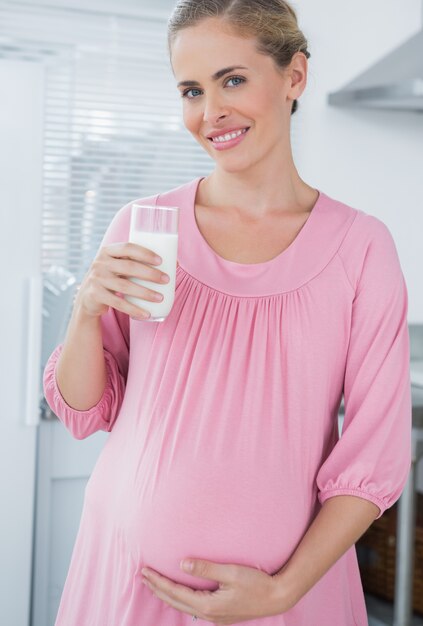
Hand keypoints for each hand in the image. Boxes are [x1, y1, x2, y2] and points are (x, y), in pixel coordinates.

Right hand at [75, 242, 169, 320]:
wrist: (88, 297)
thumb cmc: (113, 278)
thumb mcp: (119, 266)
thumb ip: (138, 262)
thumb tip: (175, 263)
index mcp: (107, 251)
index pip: (127, 247)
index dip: (145, 253)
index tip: (161, 261)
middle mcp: (100, 263)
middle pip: (128, 267)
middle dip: (150, 274)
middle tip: (166, 280)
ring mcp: (96, 279)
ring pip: (124, 286)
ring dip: (145, 293)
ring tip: (161, 297)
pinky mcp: (95, 295)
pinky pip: (118, 303)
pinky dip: (134, 309)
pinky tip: (147, 313)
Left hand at [140, 559, 287, 624]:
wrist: (277, 598)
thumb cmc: (256, 583)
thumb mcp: (231, 572)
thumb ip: (206, 568)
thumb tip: (182, 565)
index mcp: (207, 605)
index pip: (175, 592)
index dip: (158, 582)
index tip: (145, 571)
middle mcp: (208, 615)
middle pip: (175, 602)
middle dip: (158, 589)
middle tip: (143, 577)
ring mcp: (215, 617)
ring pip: (183, 606)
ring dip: (168, 595)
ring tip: (155, 585)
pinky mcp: (221, 615)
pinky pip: (193, 608)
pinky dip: (181, 599)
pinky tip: (180, 594)